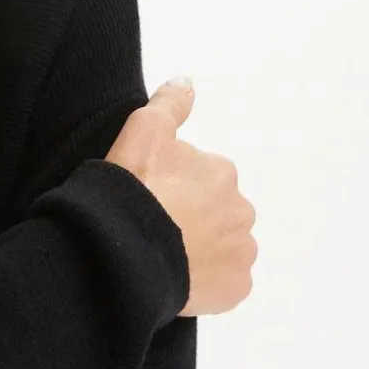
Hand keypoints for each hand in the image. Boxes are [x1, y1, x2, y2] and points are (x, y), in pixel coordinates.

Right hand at [104, 77, 257, 317]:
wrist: (126, 247)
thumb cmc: (135, 186)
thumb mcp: (143, 131)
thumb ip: (168, 104)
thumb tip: (186, 81)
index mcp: (222, 172)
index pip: (202, 178)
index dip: (174, 186)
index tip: (151, 195)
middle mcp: (241, 210)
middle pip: (217, 212)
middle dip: (195, 218)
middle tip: (158, 226)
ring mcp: (241, 252)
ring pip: (224, 247)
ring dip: (202, 249)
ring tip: (165, 254)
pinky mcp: (237, 288)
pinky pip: (225, 282)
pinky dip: (207, 281)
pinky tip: (178, 277)